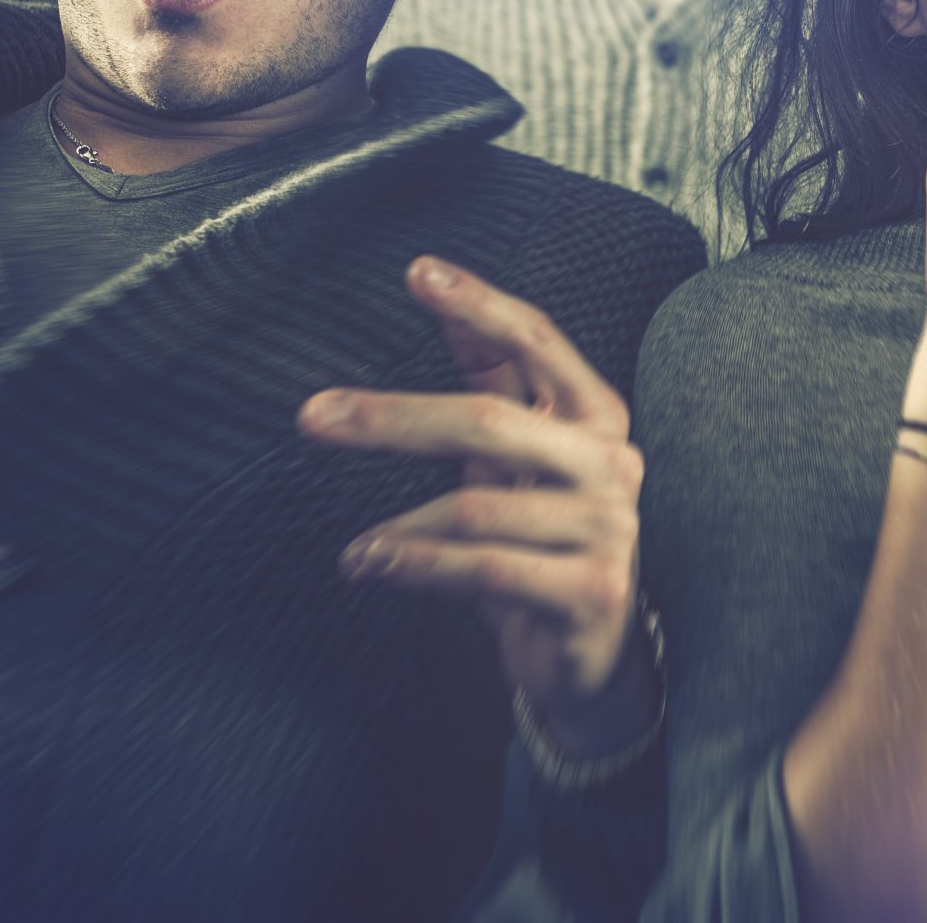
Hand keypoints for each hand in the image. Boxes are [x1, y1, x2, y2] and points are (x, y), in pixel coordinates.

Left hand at [298, 256, 651, 755]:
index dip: (480, 304)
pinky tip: (371, 565)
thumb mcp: (518, 456)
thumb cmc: (542, 538)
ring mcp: (609, 528)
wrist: (594, 654)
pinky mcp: (591, 591)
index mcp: (598, 417)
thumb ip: (494, 381)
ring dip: (400, 528)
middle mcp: (612, 463)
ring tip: (355, 550)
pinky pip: (484, 568)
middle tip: (313, 415)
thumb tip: (443, 299)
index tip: (418, 272)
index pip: (539, 342)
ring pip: (477, 508)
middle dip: (393, 417)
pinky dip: (417, 566)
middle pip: (490, 420)